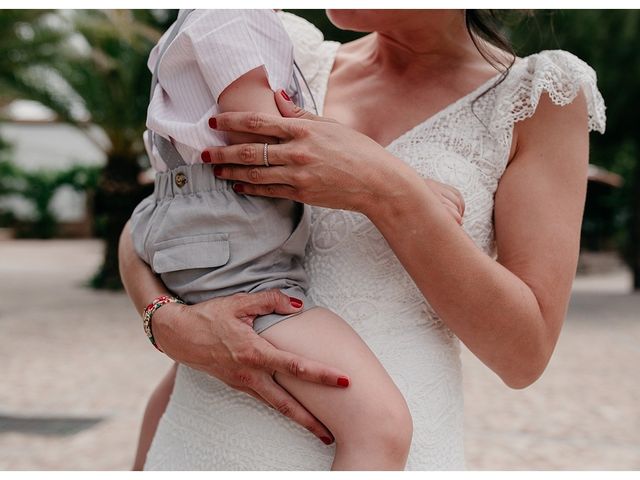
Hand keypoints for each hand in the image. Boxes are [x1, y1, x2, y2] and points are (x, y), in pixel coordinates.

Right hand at [152, 289, 349, 444]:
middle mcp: (249, 374)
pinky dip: (281, 407)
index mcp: (254, 353)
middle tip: (332, 433)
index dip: (321, 374)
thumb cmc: (209, 317)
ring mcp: (242, 383)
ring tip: (318, 429)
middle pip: (285, 403)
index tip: (343, 380)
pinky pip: (263, 398)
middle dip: (309, 420)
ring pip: (274, 406)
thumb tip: (298, 305)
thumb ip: (271, 301)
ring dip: (297, 418)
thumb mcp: (240, 302)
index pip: (295, 367)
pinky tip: (294, 410)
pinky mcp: (237, 385)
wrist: (177, 334)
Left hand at [204, 90, 464, 223]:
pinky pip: (270, 191)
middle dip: (223, 152)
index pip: (258, 123)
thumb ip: (299, 112)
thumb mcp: (329, 125)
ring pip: (256, 174)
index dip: (232, 122)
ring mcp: (299, 175)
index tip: (213, 122)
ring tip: (216, 171)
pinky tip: (239, 187)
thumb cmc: (356, 150)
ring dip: (232, 173)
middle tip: (203, 153)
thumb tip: (277, 96)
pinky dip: (252, 189)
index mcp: (303, 130)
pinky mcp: (302, 193)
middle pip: (250, 152)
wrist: (376, 181)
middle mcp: (297, 152)